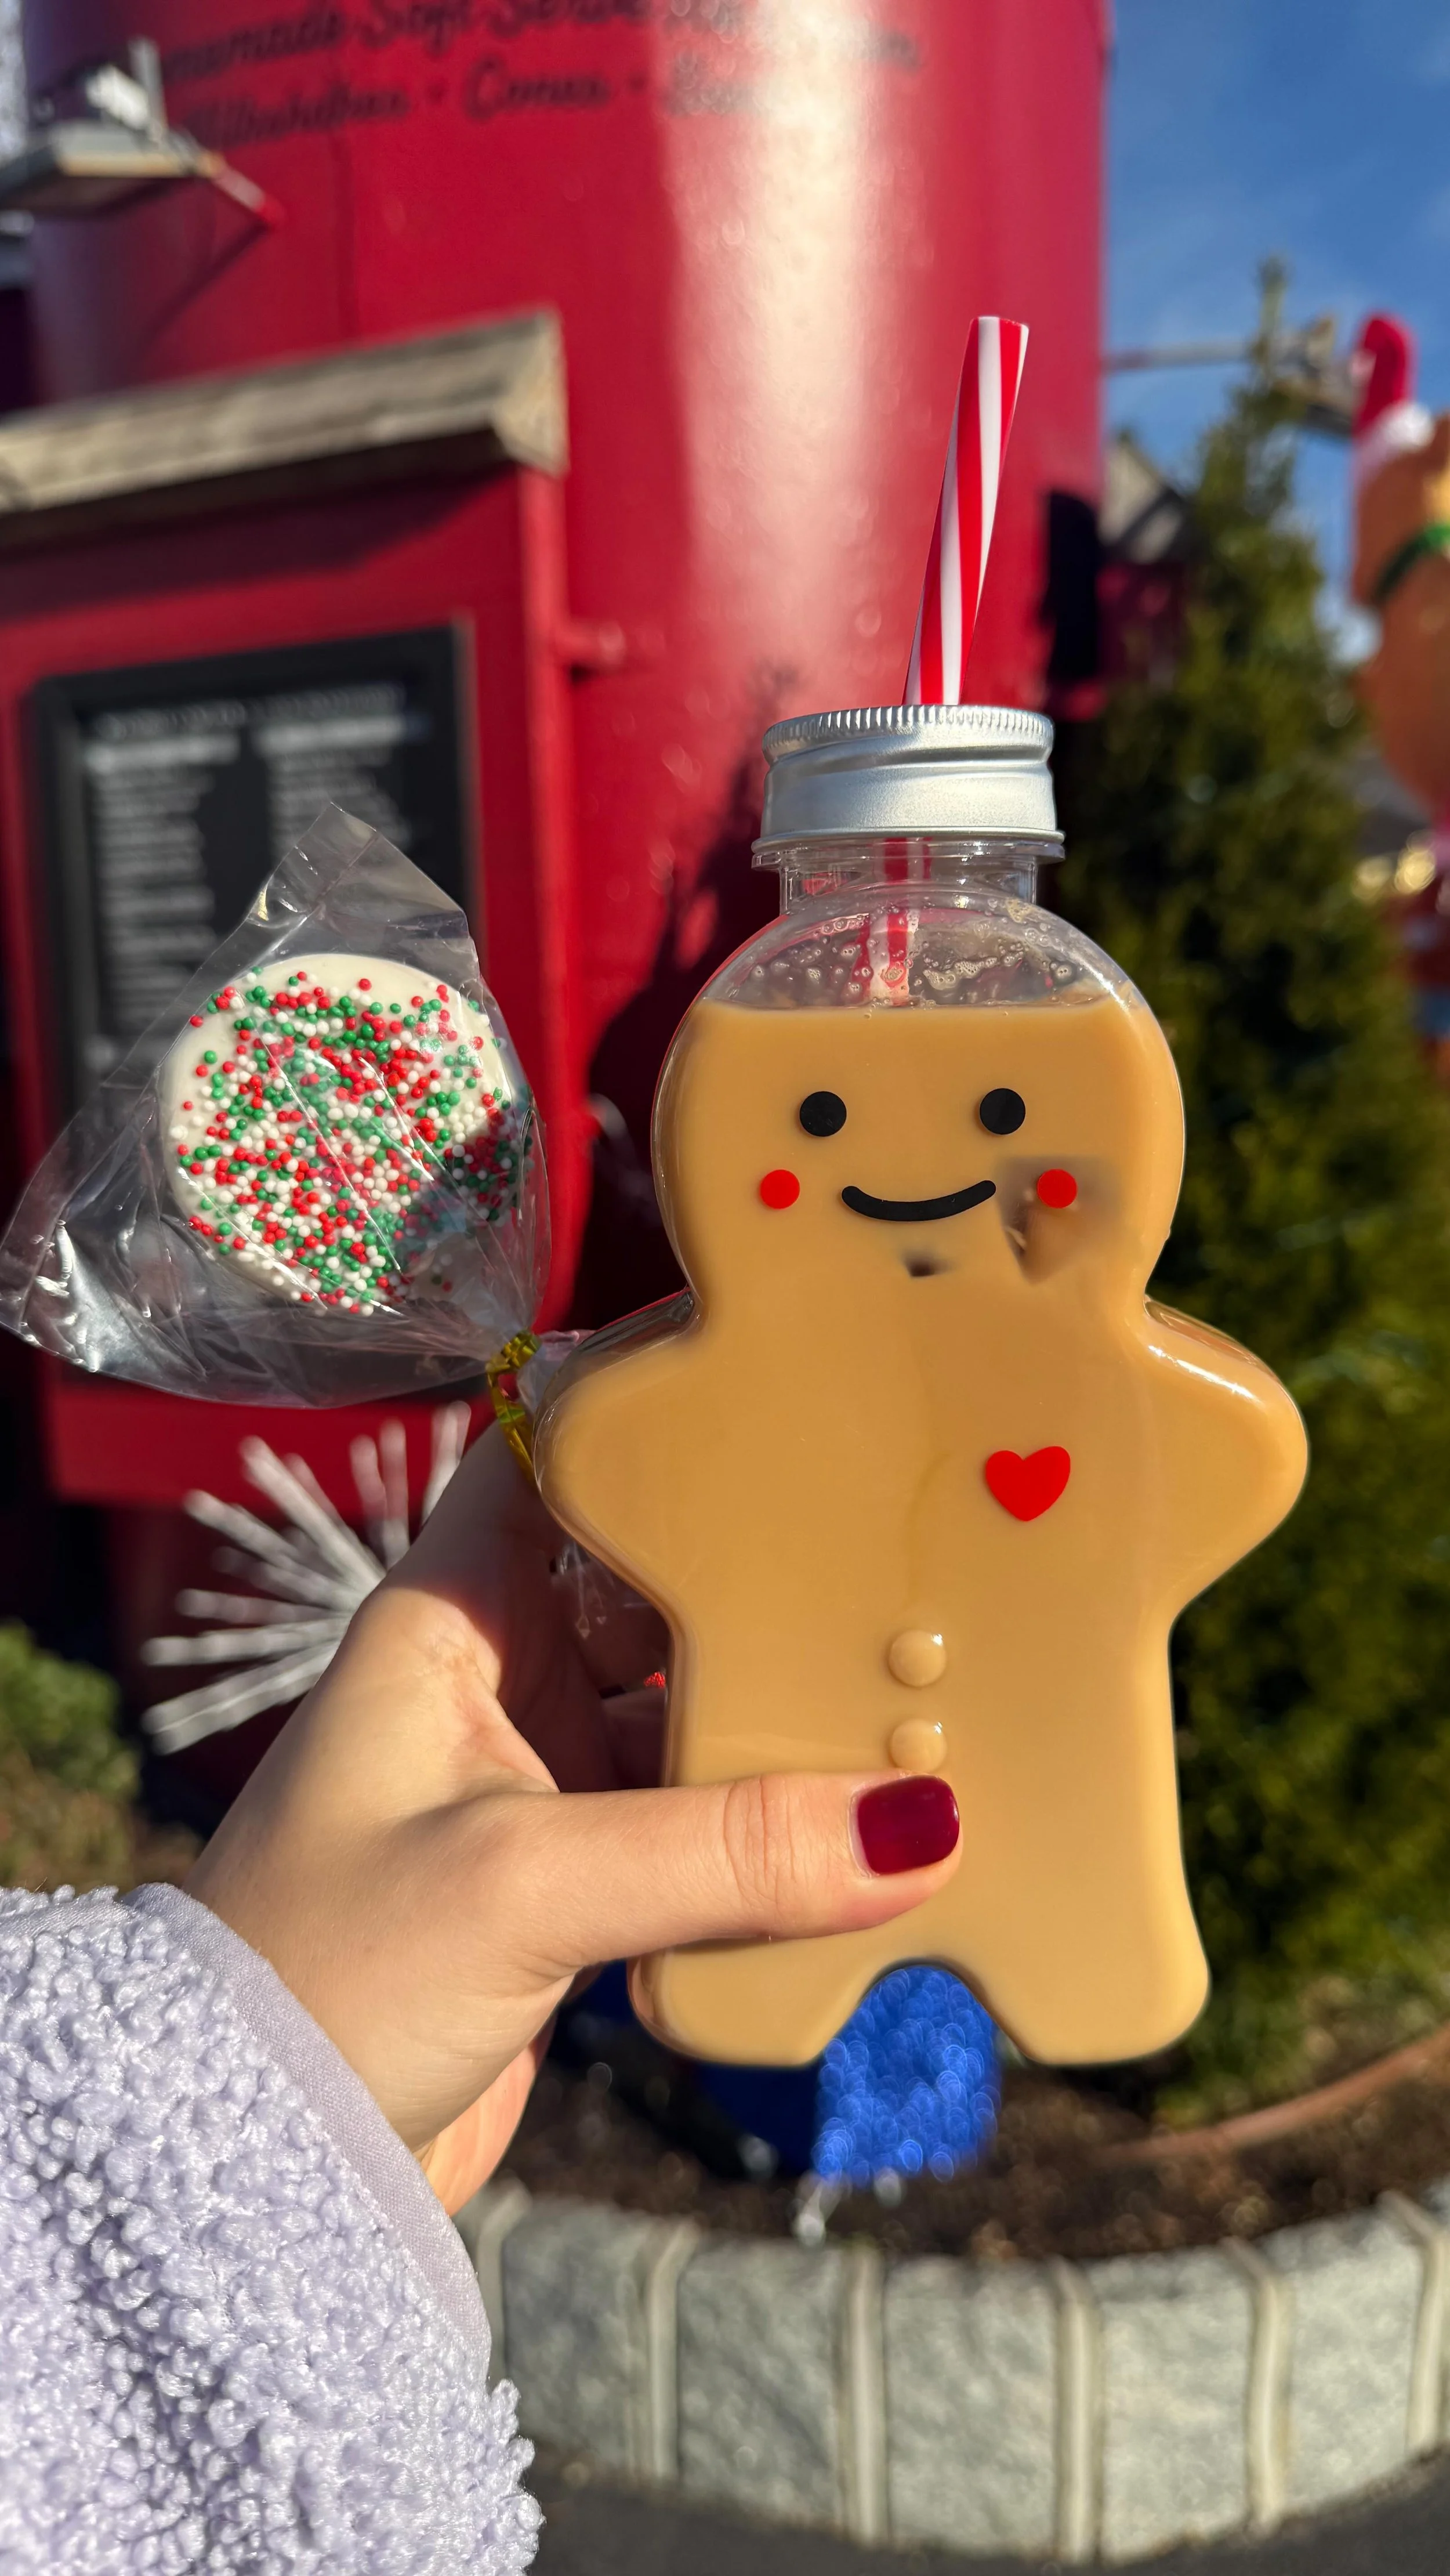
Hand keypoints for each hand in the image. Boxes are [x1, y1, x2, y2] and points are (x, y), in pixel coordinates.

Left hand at [185, 1428, 961, 2212]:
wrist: (253, 2161)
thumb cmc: (333, 1973)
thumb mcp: (526, 1884)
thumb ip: (722, 1849)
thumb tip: (919, 1827)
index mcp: (449, 1622)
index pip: (550, 1460)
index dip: (649, 1409)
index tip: (780, 1386)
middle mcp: (492, 1685)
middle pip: (650, 1594)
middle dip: (764, 1589)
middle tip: (908, 1564)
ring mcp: (533, 1787)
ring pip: (683, 1719)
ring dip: (780, 1728)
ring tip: (924, 1702)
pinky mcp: (567, 1890)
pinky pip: (693, 1832)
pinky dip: (767, 1837)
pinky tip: (870, 1836)